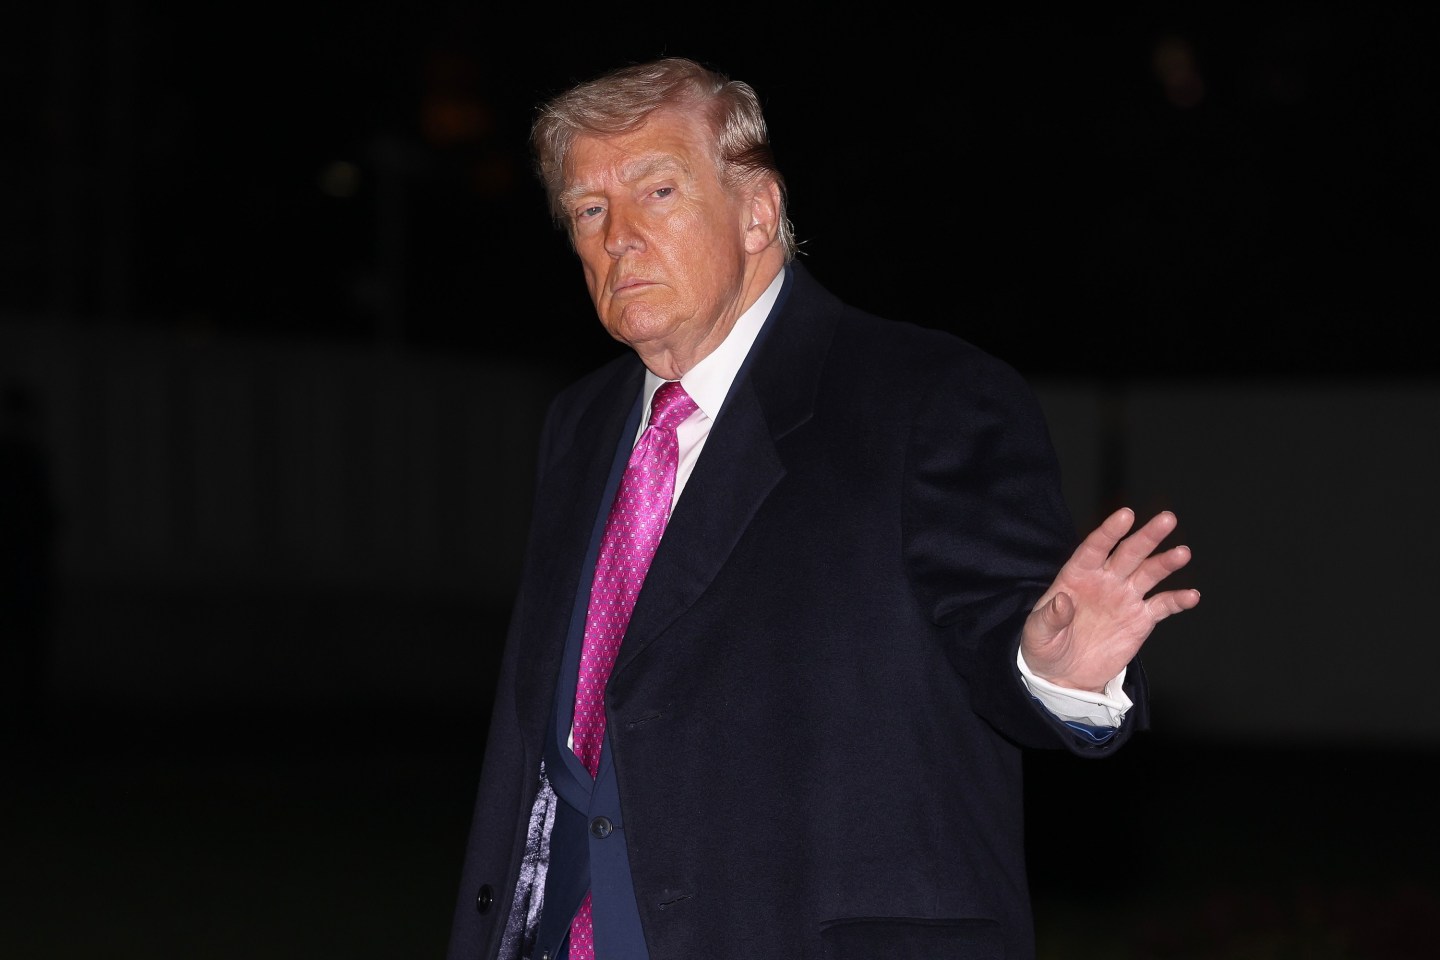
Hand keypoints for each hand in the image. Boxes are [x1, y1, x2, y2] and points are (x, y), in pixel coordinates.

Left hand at [1022, 507, 1199, 692]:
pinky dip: (1178, 600)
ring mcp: (1124, 598)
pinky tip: (1191, 595)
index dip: (1110, 531)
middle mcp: (1105, 581)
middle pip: (1129, 553)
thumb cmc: (1045, 648)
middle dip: (1147, 536)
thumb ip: (1049, 617)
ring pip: (1149, 573)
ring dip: (1166, 563)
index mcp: (1077, 576)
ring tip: (1182, 553)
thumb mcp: (1037, 634)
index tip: (1126, 515)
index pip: (1095, 548)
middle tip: (1167, 519)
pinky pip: (1162, 606)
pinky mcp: (1140, 620)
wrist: (1064, 676)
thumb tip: (1061, 601)